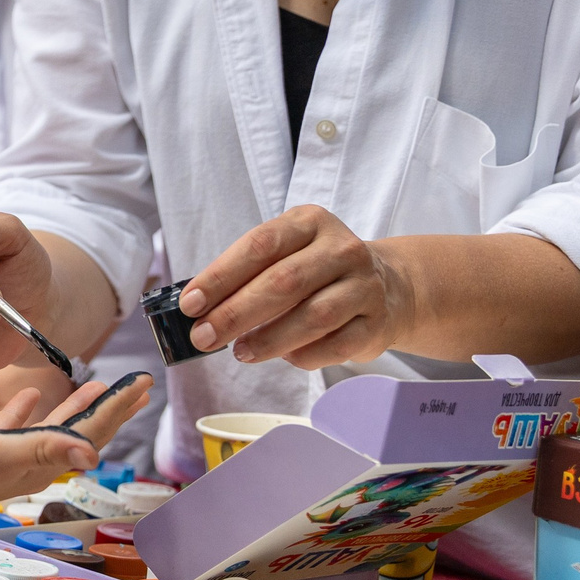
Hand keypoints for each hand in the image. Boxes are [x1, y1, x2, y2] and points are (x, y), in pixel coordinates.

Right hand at [0, 374, 151, 508]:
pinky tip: (31, 393)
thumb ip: (44, 448)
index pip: (89, 433)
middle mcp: (27, 465)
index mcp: (37, 464)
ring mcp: (3, 458)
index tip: (142, 383)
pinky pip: (13, 427)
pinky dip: (28, 409)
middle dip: (110, 409)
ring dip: (76, 408)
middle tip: (138, 387)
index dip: (117, 408)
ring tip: (97, 386)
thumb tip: (95, 453)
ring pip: (51, 429)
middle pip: (80, 433)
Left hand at [174, 205, 411, 369]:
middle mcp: (341, 249)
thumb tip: (199, 308)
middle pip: (283, 282)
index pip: (259, 245)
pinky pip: (336, 345)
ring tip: (240, 352)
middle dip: (235, 313)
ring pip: (312, 316)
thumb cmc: (318, 271)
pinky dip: (304, 355)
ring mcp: (364, 286)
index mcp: (310, 223)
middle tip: (204, 336)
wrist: (388, 286)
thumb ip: (247, 273)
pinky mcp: (376, 322)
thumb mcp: (287, 254)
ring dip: (268, 339)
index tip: (190, 303)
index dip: (221, 276)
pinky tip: (284, 357)